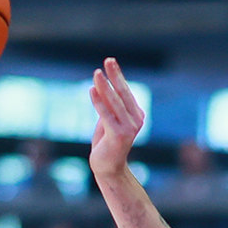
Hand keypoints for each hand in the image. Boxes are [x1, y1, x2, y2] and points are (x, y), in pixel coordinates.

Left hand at [88, 58, 143, 176]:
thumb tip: (101, 87)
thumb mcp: (108, 120)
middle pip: (123, 93)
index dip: (118, 75)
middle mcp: (136, 120)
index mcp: (136, 115)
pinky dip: (98, 102)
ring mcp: (128, 128)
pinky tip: (91, 90)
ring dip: (104, 86)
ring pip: (114, 103)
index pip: (125, 91)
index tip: (110, 61)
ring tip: (96, 73)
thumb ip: (108, 106)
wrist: (108, 167)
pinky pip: (106, 115)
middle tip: (107, 60)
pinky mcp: (118, 135)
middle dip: (114, 76)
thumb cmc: (107, 143)